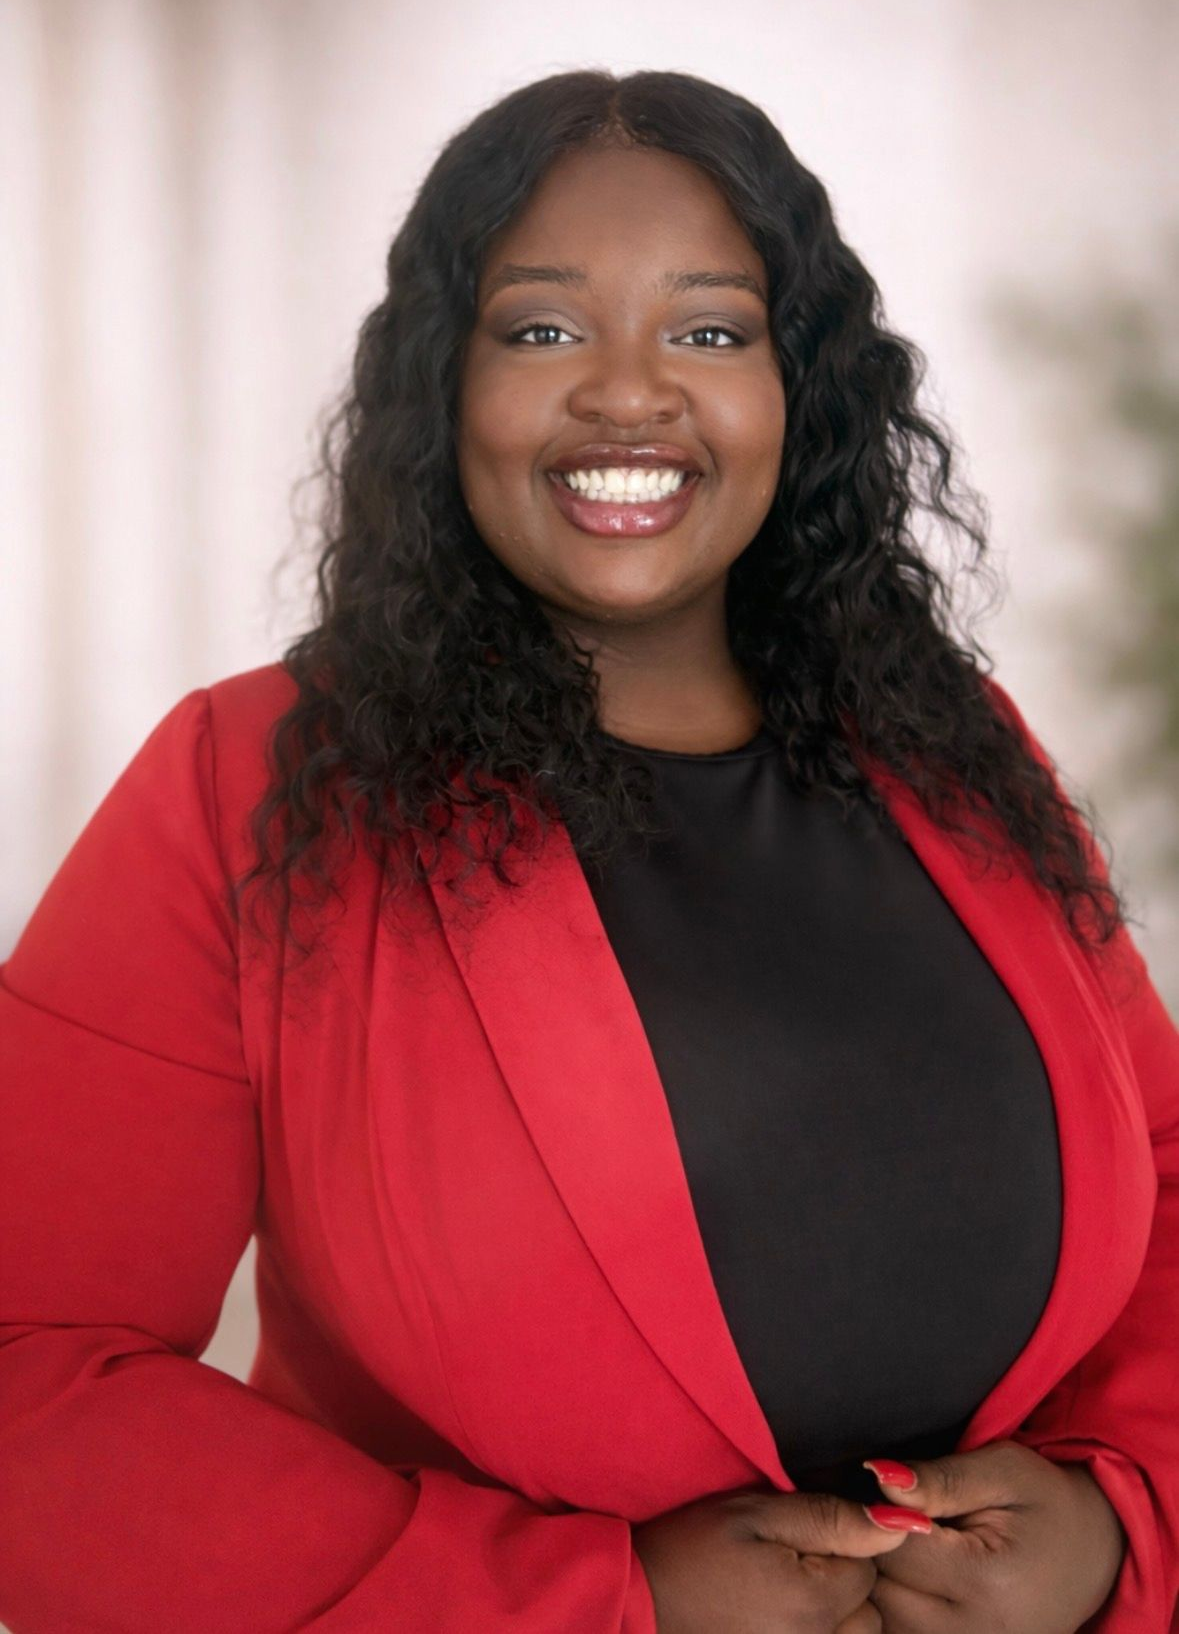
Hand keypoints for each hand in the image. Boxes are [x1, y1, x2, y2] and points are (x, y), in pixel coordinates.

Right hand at [632, 1484, 930, 1631]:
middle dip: (844, 1587)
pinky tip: (779, 1617)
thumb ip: (832, 1518)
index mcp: (815, 1602)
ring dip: (833, 1618)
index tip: (799, 1536)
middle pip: (869, 1614)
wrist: (636, 1604)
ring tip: (786, 1597)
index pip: (870, 1565)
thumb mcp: (756, 1514)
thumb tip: (905, 1524)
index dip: (840, 1542)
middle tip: (792, 1566)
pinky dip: (813, 1631)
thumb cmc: (690, 1550)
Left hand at [861, 1439, 1126, 1631]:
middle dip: (871, 1554)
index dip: (873, 1517)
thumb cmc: (1046, 1501)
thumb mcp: (1001, 1470)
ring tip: (901, 1550)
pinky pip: (903, 1633)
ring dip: (880, 1585)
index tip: (885, 1497)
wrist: (1096, 1551)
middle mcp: (977, 1632)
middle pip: (879, 1595)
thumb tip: (878, 1476)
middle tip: (886, 1522)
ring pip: (884, 1622)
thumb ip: (938, 1479)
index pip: (890, 1551)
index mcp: (986, 1581)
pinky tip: (910, 1579)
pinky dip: (896, 1607)